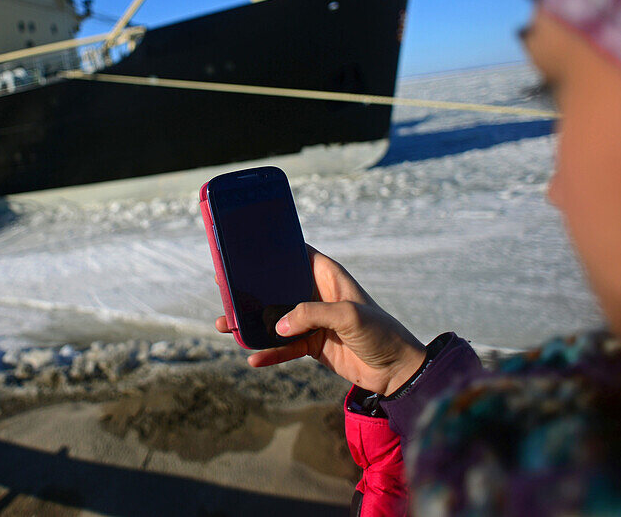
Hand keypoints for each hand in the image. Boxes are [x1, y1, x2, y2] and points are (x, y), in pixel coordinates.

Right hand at [215, 245, 425, 396]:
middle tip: (223, 287)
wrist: (397, 371)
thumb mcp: (349, 316)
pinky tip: (253, 359)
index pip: (297, 255)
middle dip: (252, 289)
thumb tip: (279, 325)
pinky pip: (284, 348)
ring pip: (275, 319)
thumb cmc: (381, 333)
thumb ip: (311, 314)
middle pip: (278, 287)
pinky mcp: (312, 345)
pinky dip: (269, 354)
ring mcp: (313, 321)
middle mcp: (317, 295)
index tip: (245, 249)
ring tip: (225, 326)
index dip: (274, 251)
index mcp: (328, 277)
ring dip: (252, 323)